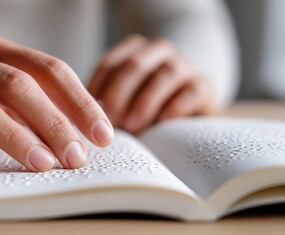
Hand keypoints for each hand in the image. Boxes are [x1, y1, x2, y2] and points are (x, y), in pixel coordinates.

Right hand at [0, 33, 113, 171]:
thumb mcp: (1, 91)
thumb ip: (36, 104)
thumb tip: (82, 134)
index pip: (48, 69)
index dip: (79, 101)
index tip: (101, 134)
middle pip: (15, 85)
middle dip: (50, 122)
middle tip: (73, 155)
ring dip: (12, 135)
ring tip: (39, 163)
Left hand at [88, 34, 213, 133]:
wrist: (189, 102)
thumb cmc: (147, 103)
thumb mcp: (125, 99)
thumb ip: (108, 103)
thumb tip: (86, 122)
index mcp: (134, 51)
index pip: (110, 63)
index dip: (97, 87)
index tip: (88, 112)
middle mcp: (159, 51)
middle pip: (135, 65)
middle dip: (119, 94)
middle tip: (109, 121)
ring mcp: (184, 65)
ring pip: (165, 74)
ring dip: (146, 101)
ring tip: (133, 126)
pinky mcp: (204, 84)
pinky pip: (191, 91)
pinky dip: (175, 106)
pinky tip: (162, 122)